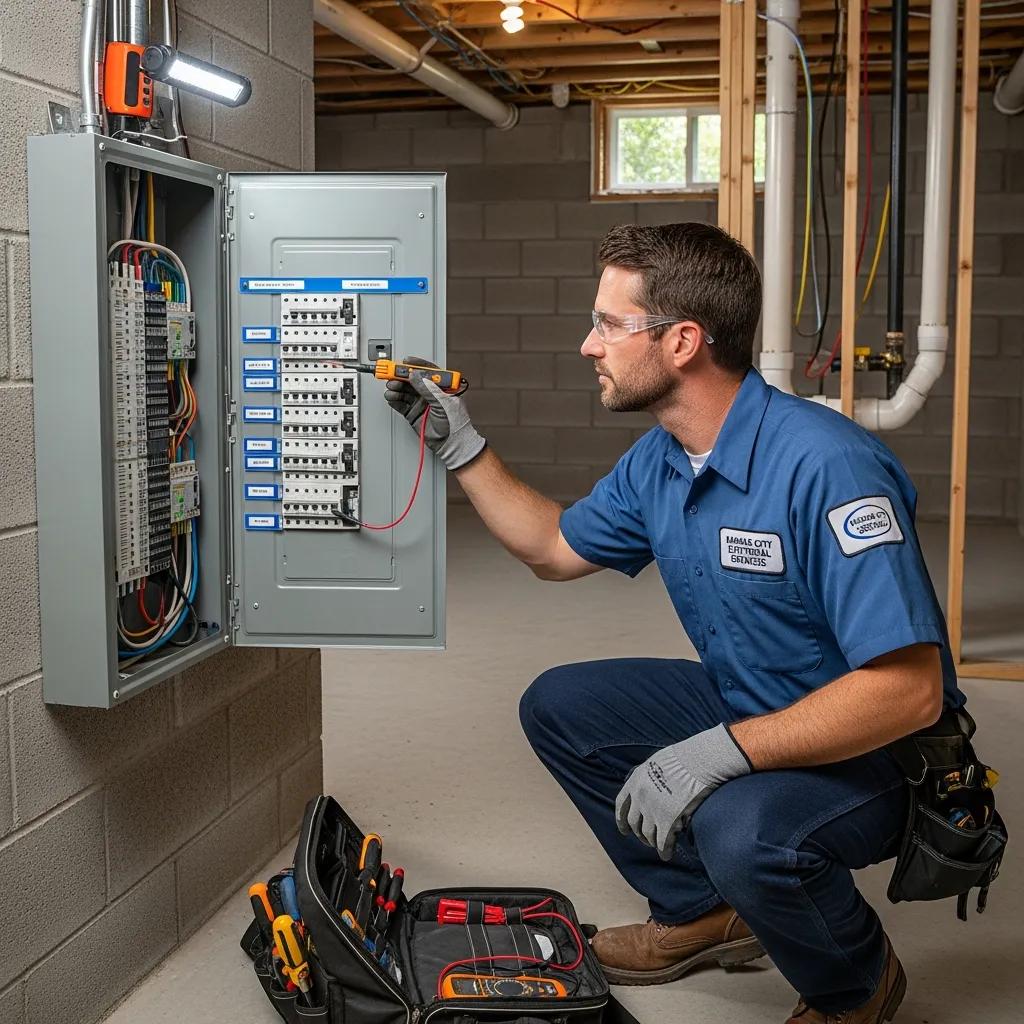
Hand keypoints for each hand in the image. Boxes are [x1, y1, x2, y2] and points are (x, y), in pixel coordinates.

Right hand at [383, 355, 485, 470]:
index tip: (406, 362)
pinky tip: (391, 397)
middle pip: (413, 380)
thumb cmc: (456, 423)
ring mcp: (421, 403)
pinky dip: (394, 399)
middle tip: (392, 373)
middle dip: (401, 376)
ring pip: (405, 391)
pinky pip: (401, 403)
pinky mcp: (413, 413)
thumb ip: (428, 388)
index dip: (416, 365)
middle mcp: (430, 393)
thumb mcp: (443, 402)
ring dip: (396, 387)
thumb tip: (415, 375)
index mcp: (442, 386)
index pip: (427, 371)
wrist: (453, 443)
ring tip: (392, 387)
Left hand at [615, 725, 751, 859]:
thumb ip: (648, 778)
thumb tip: (650, 789)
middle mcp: (639, 797)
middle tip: (645, 839)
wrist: (696, 762)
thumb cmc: (682, 759)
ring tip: (657, 846)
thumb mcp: (655, 764)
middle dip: (638, 833)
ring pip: (647, 834)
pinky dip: (664, 851)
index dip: (621, 819)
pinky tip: (667, 855)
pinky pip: (662, 842)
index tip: (624, 829)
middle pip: (633, 822)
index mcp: (635, 781)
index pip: (621, 804)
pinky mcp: (667, 822)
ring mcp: (652, 810)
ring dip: (651, 842)